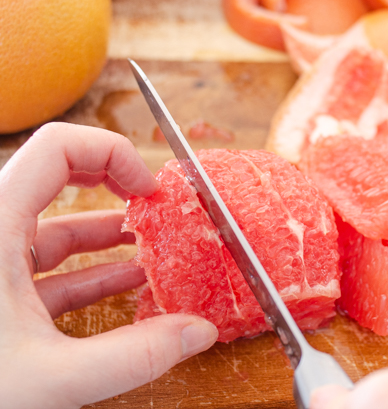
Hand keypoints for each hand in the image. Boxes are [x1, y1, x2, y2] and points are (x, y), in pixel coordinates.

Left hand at [0, 123, 217, 407]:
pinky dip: (90, 272)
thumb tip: (198, 333)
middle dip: (114, 186)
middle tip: (154, 204)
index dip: (112, 153)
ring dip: (107, 234)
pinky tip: (126, 284)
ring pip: (53, 229)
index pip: (56, 149)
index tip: (148, 187)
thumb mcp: (50, 379)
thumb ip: (134, 356)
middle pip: (56, 179)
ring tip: (152, 245)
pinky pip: (48, 270)